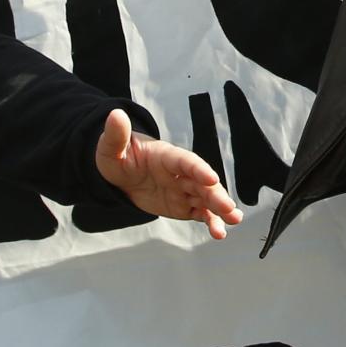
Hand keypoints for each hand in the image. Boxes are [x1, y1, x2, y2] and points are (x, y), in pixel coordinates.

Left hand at [93, 110, 242, 239]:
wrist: (121, 176)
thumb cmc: (119, 157)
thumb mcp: (111, 147)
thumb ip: (116, 134)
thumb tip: (115, 114)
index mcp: (167, 156)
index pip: (185, 161)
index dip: (198, 169)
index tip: (211, 178)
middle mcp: (181, 173)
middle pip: (202, 182)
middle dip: (216, 194)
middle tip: (228, 207)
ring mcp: (184, 190)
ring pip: (206, 199)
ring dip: (220, 209)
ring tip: (234, 220)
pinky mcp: (184, 206)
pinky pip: (199, 213)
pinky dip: (211, 222)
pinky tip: (219, 232)